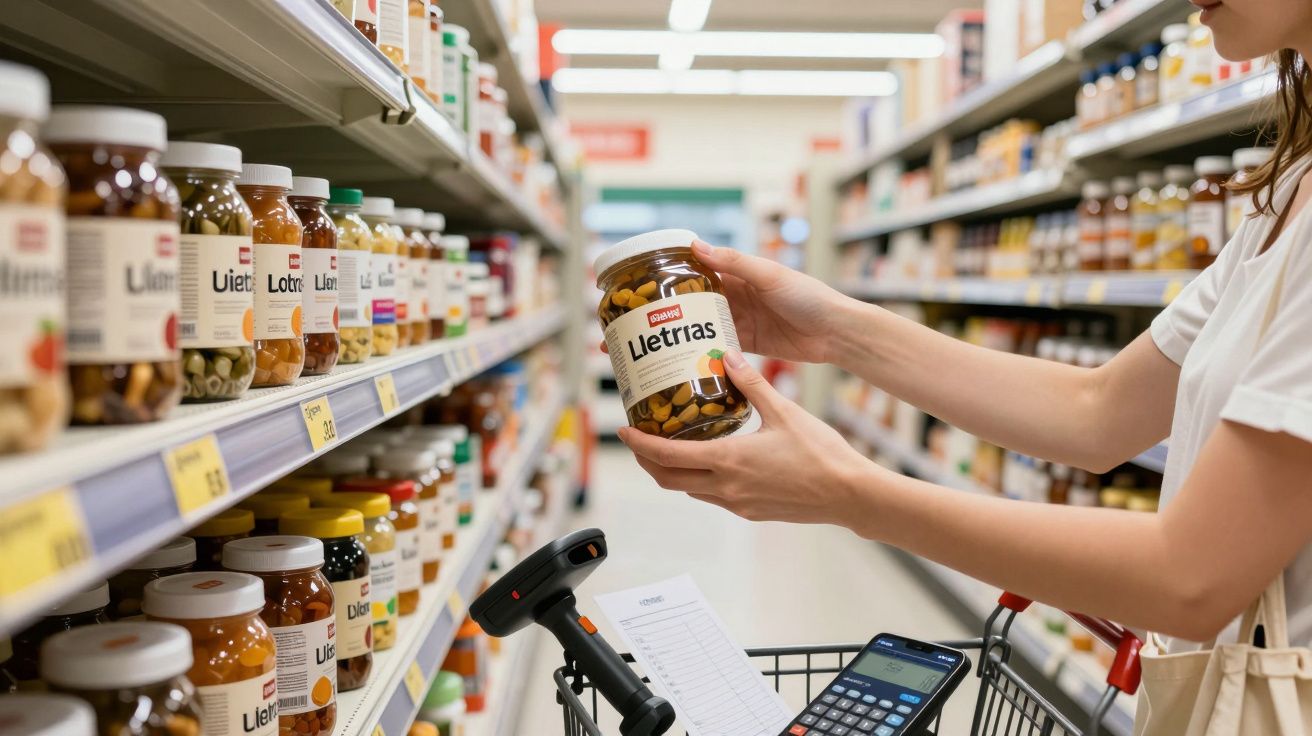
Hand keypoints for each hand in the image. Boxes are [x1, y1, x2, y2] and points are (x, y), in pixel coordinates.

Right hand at [600, 241, 853, 364]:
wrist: (837, 332)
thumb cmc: (808, 296)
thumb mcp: (768, 275)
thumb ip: (733, 262)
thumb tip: (696, 245)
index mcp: (739, 274)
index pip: (696, 272)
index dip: (669, 277)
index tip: (640, 283)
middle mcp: (736, 297)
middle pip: (692, 303)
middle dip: (665, 312)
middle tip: (634, 323)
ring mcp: (741, 322)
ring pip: (701, 328)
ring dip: (678, 337)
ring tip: (648, 346)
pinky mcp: (748, 346)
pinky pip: (717, 349)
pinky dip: (700, 355)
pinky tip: (678, 363)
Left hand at [618, 349, 879, 525]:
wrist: (848, 494)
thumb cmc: (821, 454)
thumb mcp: (783, 411)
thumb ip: (751, 383)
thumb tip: (726, 355)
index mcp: (728, 461)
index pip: (667, 455)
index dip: (639, 444)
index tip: (623, 430)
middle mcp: (725, 487)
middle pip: (667, 479)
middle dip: (646, 459)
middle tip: (638, 439)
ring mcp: (737, 503)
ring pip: (688, 490)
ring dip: (671, 471)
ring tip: (667, 446)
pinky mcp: (750, 511)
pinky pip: (710, 497)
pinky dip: (696, 480)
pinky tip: (707, 460)